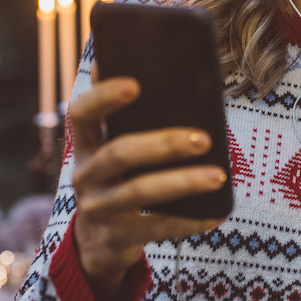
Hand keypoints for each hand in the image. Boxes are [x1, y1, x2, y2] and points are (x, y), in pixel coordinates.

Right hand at [69, 67, 227, 300]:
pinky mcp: (117, 238)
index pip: (82, 113)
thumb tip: (108, 59)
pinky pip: (155, 229)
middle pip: (120, 154)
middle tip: (204, 139)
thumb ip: (117, 112)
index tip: (135, 84)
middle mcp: (85, 175)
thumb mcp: (110, 145)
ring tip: (218, 176)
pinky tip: (215, 215)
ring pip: (140, 192)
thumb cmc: (116, 178)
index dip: (104, 97)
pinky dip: (188, 222)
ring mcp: (99, 209)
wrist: (99, 241)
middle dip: (164, 144)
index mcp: (85, 144)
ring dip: (183, 183)